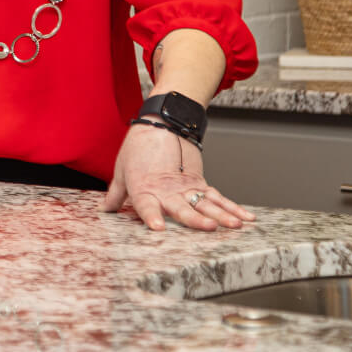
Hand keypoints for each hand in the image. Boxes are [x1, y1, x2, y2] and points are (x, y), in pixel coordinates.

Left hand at [101, 123, 255, 230]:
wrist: (160, 124)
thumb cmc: (137, 148)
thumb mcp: (121, 170)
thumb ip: (116, 194)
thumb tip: (105, 209)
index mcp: (144, 188)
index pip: (145, 205)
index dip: (151, 216)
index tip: (157, 228)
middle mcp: (167, 190)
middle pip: (182, 207)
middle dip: (196, 219)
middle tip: (209, 227)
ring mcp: (186, 187)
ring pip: (206, 203)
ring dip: (222, 215)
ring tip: (236, 225)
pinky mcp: (199, 182)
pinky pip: (218, 197)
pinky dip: (233, 208)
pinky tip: (246, 219)